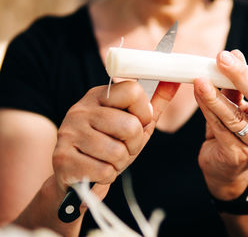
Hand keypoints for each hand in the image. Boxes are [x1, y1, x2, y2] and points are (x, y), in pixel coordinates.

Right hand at [53, 81, 178, 198]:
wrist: (77, 175)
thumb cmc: (110, 145)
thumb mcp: (134, 122)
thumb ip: (154, 103)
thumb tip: (175, 80)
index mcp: (99, 96)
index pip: (133, 90)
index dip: (144, 112)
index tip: (138, 122)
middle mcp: (81, 109)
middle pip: (130, 125)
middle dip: (134, 144)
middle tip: (122, 147)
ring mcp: (69, 133)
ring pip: (117, 151)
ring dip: (120, 162)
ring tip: (108, 159)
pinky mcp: (63, 159)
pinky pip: (104, 171)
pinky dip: (107, 176)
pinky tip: (96, 170)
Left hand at [194, 50, 247, 199]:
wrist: (226, 169)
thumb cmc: (236, 132)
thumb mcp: (241, 107)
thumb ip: (238, 86)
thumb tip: (234, 54)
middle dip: (242, 77)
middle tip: (222, 58)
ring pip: (236, 116)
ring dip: (216, 94)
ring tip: (201, 78)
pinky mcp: (237, 155)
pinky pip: (219, 127)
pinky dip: (207, 107)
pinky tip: (199, 92)